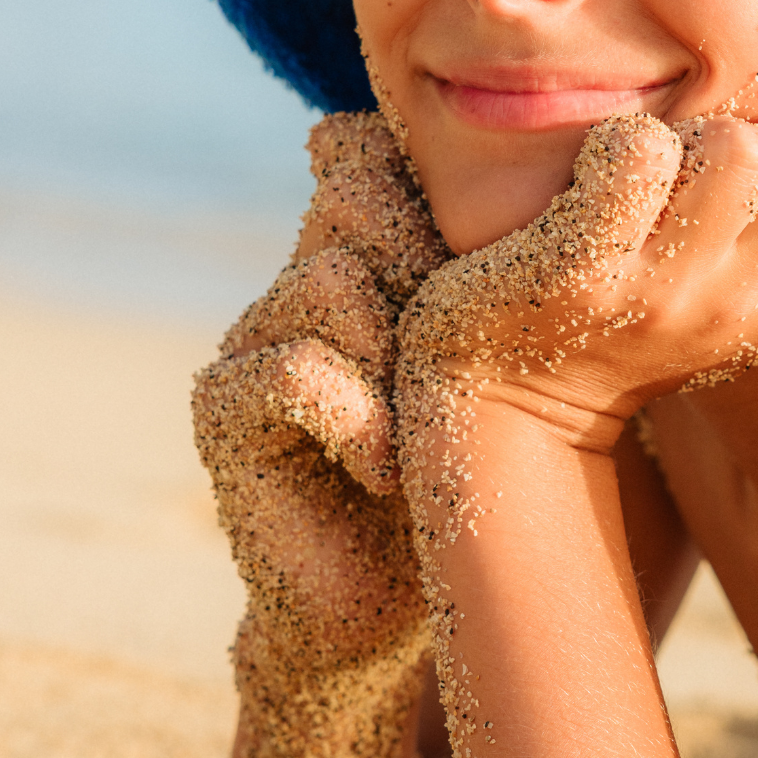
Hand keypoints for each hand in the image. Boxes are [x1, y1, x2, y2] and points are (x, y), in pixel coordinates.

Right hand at [195, 111, 446, 669]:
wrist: (402, 604)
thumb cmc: (472, 471)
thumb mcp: (500, 357)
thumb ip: (499, 267)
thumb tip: (534, 177)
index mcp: (368, 250)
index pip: (369, 152)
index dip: (426, 188)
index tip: (480, 272)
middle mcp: (304, 276)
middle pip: (358, 193)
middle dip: (428, 270)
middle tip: (456, 365)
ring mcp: (255, 335)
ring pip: (330, 277)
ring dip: (396, 355)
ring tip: (423, 429)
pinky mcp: (222, 406)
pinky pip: (295, 368)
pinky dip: (354, 420)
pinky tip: (382, 469)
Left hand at [395, 113, 757, 509]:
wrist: (507, 402)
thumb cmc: (631, 323)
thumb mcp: (736, 299)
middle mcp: (743, 303)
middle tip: (704, 162)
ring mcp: (663, 293)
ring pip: (736, 147)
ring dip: (688, 133)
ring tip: (650, 172)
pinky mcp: (580, 272)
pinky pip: (637, 155)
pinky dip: (617, 141)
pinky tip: (596, 172)